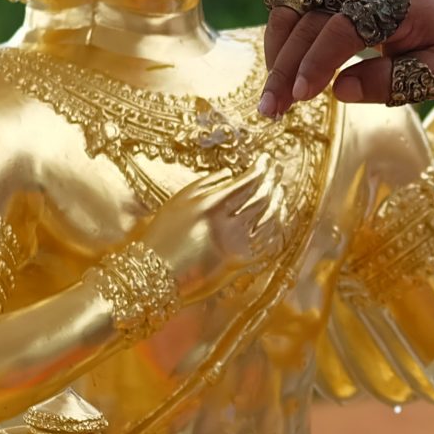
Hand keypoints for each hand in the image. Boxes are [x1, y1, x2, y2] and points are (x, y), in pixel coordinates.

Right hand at [145, 166, 291, 303]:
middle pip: (263, 198)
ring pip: (270, 219)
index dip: (262, 168)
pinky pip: (267, 242)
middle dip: (273, 181)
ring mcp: (235, 245)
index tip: (267, 160)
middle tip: (278, 171)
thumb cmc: (162, 235)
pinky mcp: (239, 264)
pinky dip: (276, 227)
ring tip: (280, 191)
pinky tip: (277, 217)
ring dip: (279, 202)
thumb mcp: (178, 202)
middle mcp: (225, 224)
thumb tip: (231, 172)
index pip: (248, 181)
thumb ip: (206, 184)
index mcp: (209, 205)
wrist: (154, 274)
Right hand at [258, 0, 433, 115]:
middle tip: (270, 109)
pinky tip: (283, 72)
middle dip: (285, 65)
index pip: (343, 26)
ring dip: (277, 51)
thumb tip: (342, 91)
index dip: (316, 61)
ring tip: (273, 97)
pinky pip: (296, 4)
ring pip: (292, 7)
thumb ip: (392, 81)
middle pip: (308, 16)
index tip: (299, 97)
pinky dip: (284, 38)